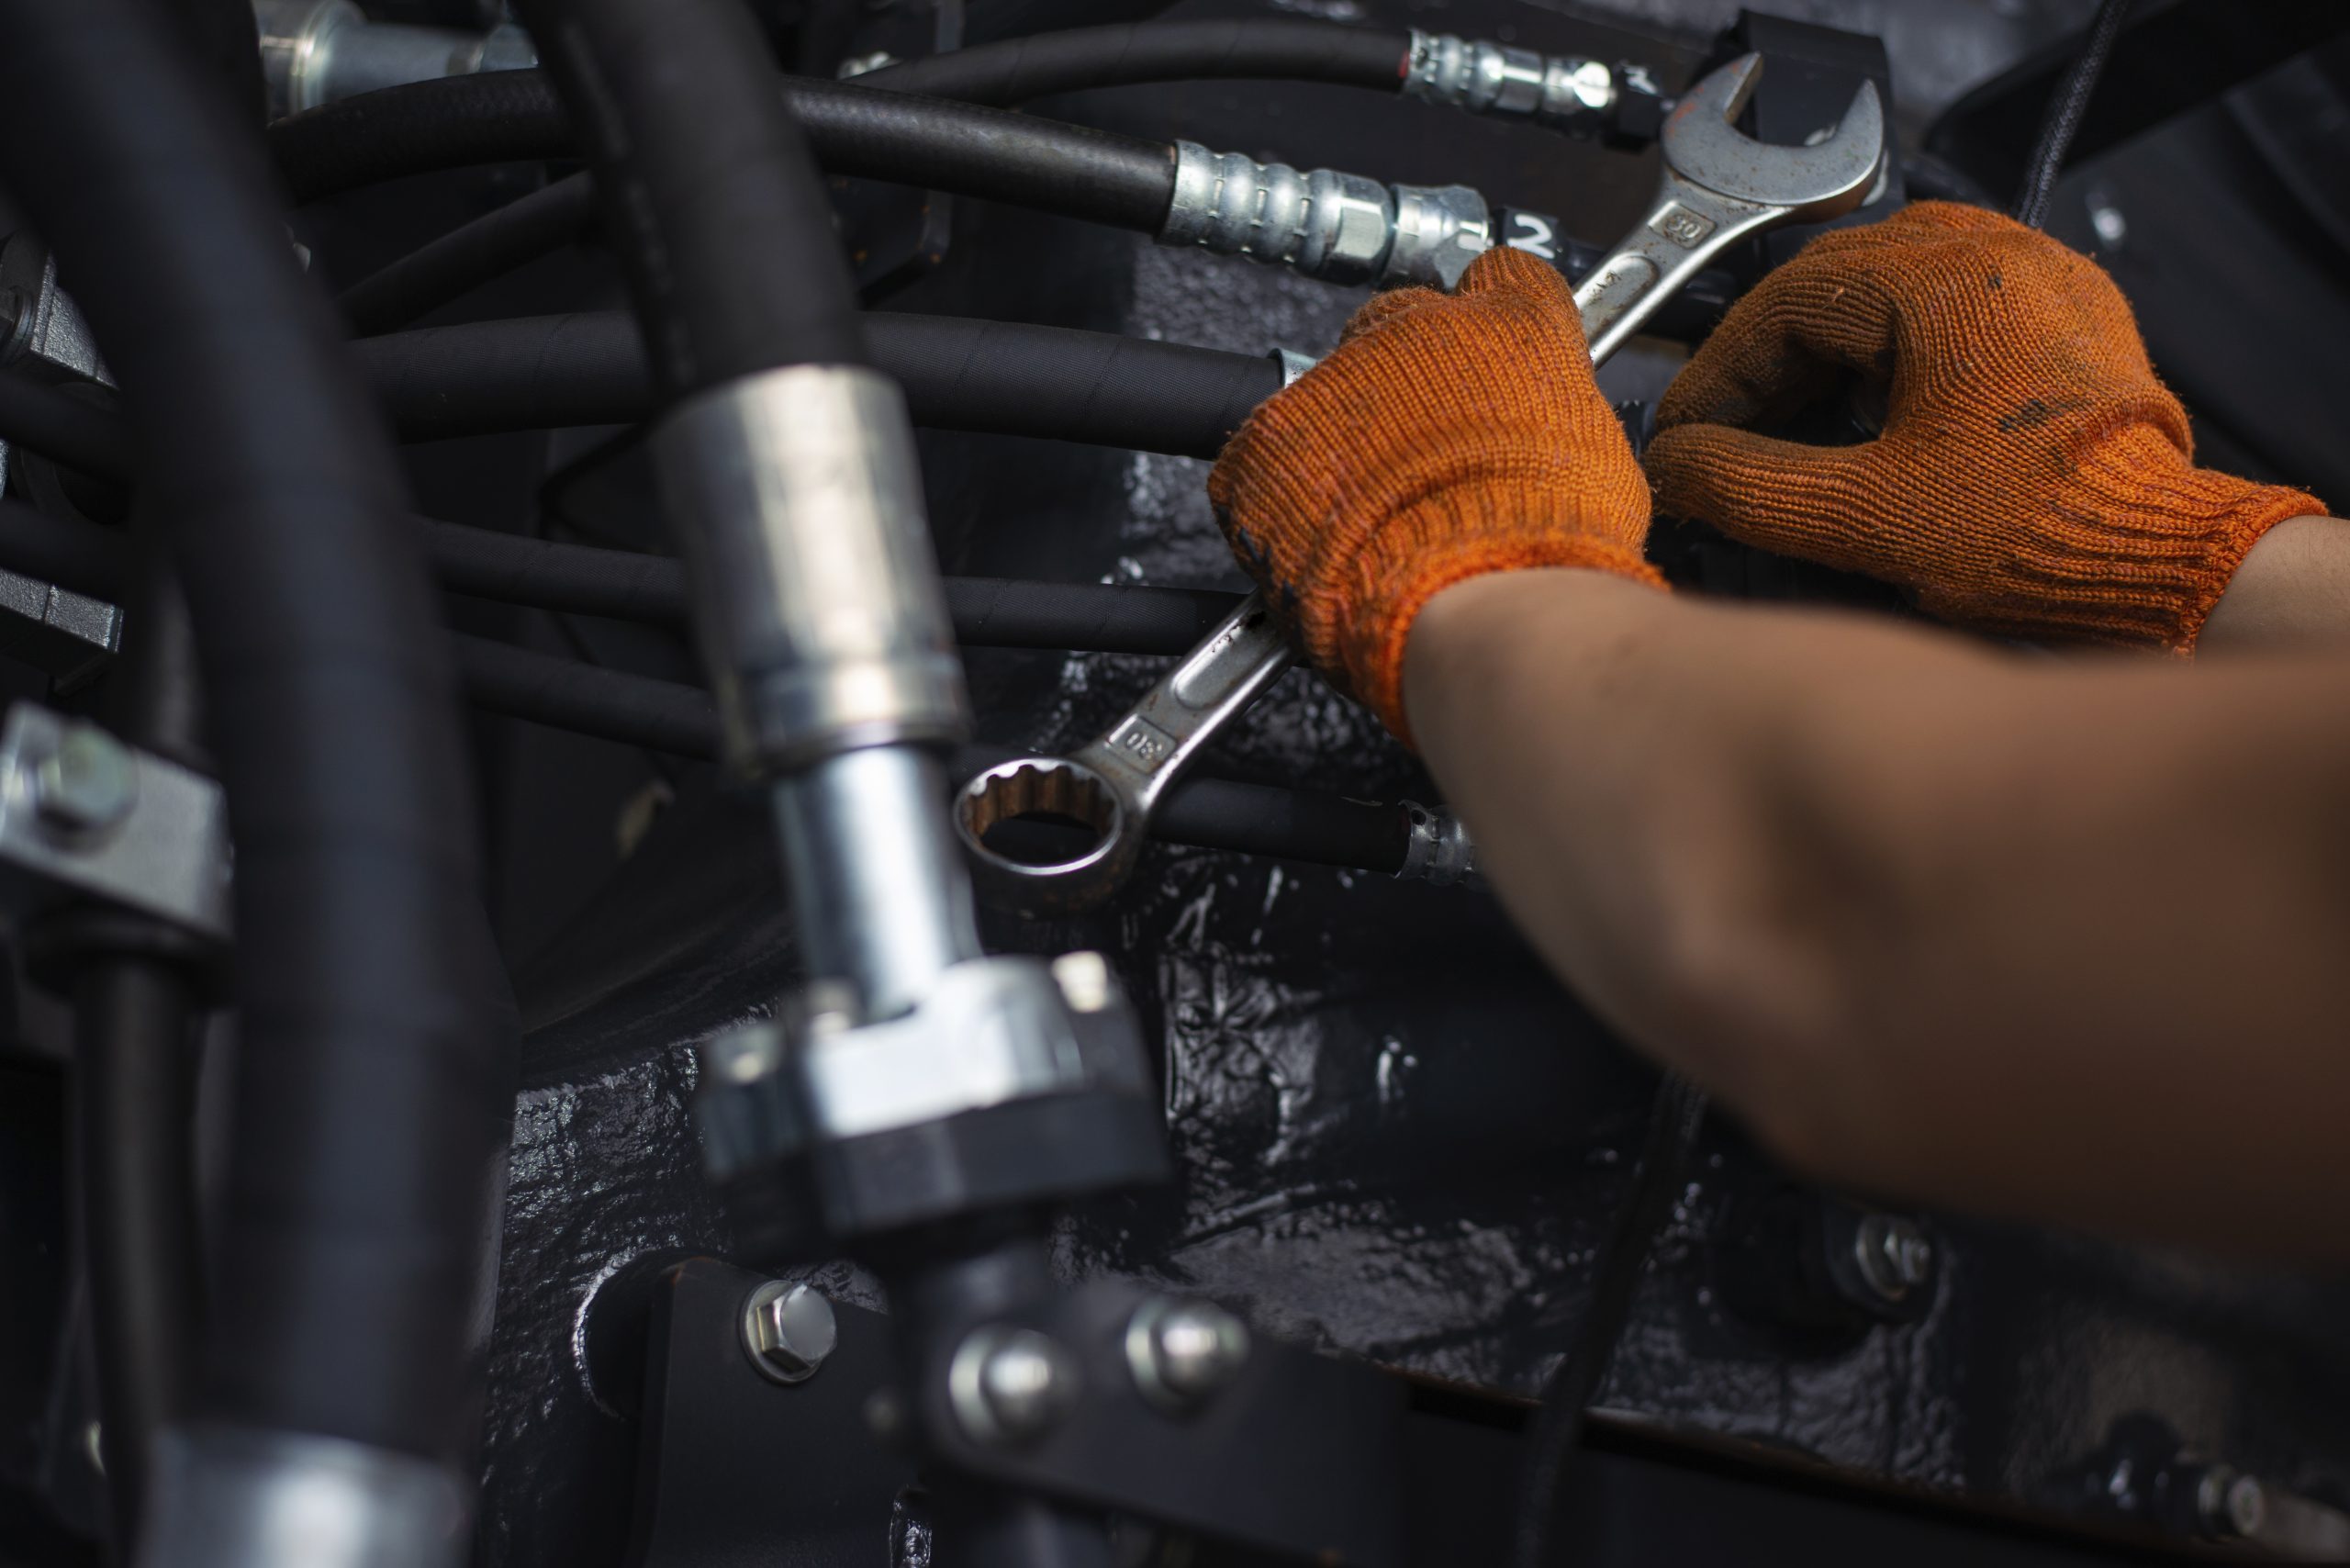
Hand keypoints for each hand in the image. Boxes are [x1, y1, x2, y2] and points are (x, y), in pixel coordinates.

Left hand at [1207, 247, 1659, 741]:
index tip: (1486, 355)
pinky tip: (1326, 542)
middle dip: (1405, 381)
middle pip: (1398, 325)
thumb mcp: (1596, 462)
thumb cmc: (1547, 539)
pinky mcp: (1273, 432)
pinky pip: (1271, 456)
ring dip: (1345, 444)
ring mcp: (1341, 374)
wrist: (1477, 586)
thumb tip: (1546, 438)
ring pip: (1332, 391)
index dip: (1490, 320)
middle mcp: (1422, 329)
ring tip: (1374, 519)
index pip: (1501, 277)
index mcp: (1514, 326)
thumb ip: (1557, 421)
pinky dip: (1287, 496)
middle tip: (1421, 456)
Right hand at [1646, 202, 2323, 650]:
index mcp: (1941, 279)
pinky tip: (1873, 418)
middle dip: (1768, 368)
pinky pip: (1953, 310)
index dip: (1716, 377)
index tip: (1684, 437)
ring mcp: (2040, 283)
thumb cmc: (2033, 533)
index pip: (1781, 304)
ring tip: (1793, 429)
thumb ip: (1742, 483)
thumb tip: (1675, 466)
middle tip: (1725, 439)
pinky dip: (1895, 355)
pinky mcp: (2066, 324)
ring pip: (1891, 292)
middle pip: (1833, 287)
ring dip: (1828, 355)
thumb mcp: (1854, 516)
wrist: (2161, 564)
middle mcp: (1997, 256)